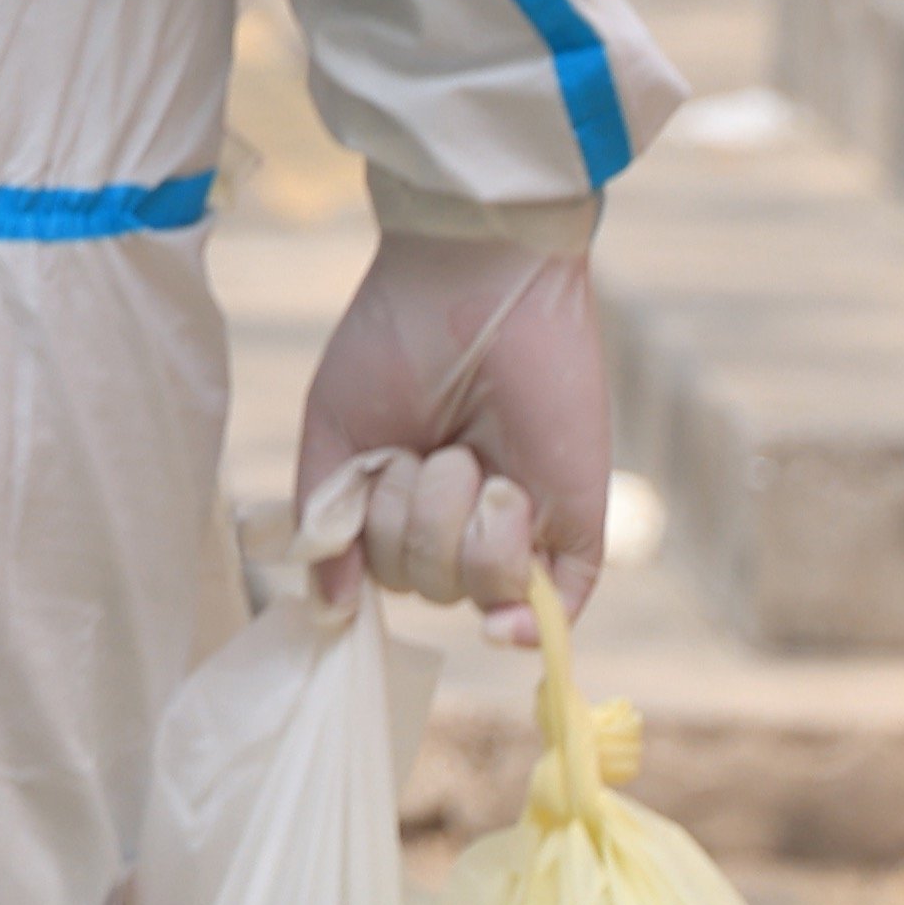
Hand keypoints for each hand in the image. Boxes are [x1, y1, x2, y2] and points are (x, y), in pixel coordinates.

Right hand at [294, 225, 608, 638]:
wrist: (472, 284)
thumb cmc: (393, 341)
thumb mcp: (338, 433)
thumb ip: (327, 525)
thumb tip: (332, 611)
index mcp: (409, 500)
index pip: (384, 573)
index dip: (369, 544)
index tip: (370, 481)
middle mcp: (465, 519)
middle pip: (427, 586)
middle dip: (414, 521)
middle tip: (427, 447)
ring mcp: (523, 523)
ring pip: (479, 590)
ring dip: (461, 526)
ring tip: (472, 456)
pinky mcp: (576, 521)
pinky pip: (552, 603)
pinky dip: (526, 615)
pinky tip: (503, 621)